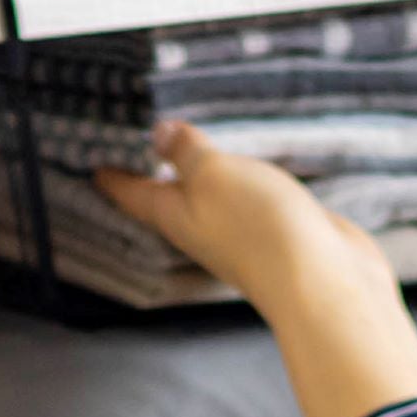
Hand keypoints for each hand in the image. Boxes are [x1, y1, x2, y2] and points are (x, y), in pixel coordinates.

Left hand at [92, 124, 416, 416]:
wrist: (322, 282)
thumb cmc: (258, 227)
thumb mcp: (212, 174)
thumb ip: (186, 152)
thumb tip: (157, 134)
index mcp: (174, 215)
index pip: (132, 193)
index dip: (112, 177)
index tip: (93, 165)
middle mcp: (202, 228)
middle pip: (167, 202)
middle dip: (152, 179)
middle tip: (137, 152)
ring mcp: (241, 233)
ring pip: (210, 201)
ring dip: (198, 181)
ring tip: (187, 155)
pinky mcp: (278, 232)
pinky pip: (250, 202)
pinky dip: (240, 185)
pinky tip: (246, 174)